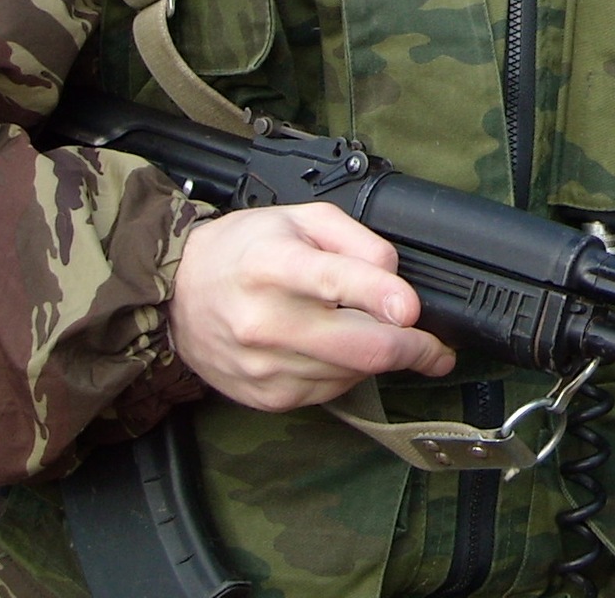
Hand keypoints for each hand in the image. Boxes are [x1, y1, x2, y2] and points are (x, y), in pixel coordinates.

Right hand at [168, 204, 456, 411]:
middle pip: (356, 346)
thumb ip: (357, 240)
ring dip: (380, 358)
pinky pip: (329, 391)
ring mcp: (263, 365)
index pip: (333, 282)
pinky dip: (348, 372)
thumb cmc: (246, 250)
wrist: (178, 297)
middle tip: (436, 348)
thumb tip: (395, 277)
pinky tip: (339, 350)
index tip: (413, 309)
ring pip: (351, 372)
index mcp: (271, 264)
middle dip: (412, 348)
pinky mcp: (265, 396)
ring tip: (381, 336)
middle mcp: (263, 320)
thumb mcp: (302, 219)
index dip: (380, 296)